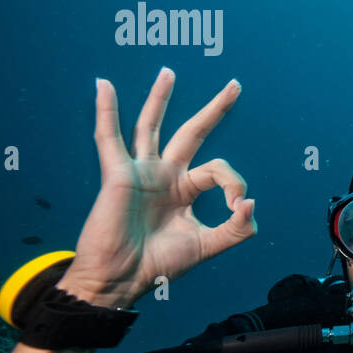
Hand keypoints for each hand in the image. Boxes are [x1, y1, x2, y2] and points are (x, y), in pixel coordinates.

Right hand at [56, 68, 255, 307]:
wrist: (121, 279)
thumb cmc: (158, 265)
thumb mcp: (207, 246)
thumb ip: (236, 228)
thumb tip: (250, 203)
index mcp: (185, 190)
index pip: (219, 171)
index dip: (235, 184)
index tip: (237, 206)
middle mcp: (165, 176)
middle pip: (192, 133)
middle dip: (215, 109)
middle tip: (235, 85)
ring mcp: (142, 172)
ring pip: (151, 126)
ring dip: (160, 99)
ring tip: (169, 73)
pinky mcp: (119, 175)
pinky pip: (109, 138)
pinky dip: (106, 111)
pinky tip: (103, 86)